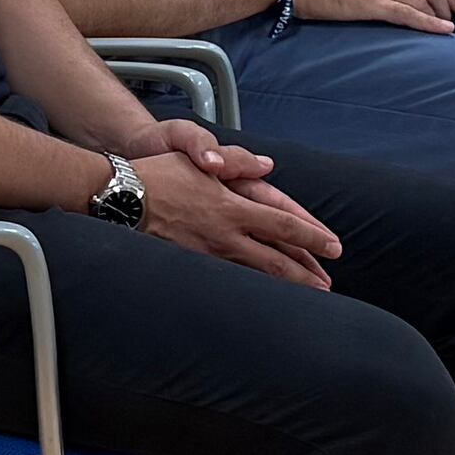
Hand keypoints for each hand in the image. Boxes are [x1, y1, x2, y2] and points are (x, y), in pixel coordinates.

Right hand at [139, 147, 342, 287]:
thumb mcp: (199, 157)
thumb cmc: (157, 174)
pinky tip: (260, 296)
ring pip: (254, 275)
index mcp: (232, 207)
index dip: (312, 237)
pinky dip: (251, 288)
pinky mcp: (192, 265)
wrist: (120, 198)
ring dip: (282, 287)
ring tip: (303, 297)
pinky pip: (229, 280)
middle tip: (327, 286)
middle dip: (304, 274)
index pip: (282, 224)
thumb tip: (267, 165)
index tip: (334, 247)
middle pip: (275, 260)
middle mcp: (224, 235)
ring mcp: (208, 254)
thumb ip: (236, 161)